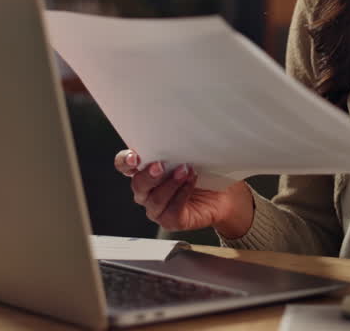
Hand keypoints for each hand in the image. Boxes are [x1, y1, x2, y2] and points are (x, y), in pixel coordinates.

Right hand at [113, 149, 253, 236]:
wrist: (225, 194)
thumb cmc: (205, 170)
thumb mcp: (192, 152)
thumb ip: (179, 144)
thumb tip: (181, 129)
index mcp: (145, 169)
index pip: (124, 164)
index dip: (125, 161)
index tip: (134, 157)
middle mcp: (147, 190)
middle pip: (138, 184)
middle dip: (149, 175)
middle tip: (162, 165)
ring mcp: (157, 208)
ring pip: (154, 200)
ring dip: (170, 184)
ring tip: (185, 171)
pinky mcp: (170, 220)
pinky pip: (171, 211)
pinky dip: (182, 195)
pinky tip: (191, 183)